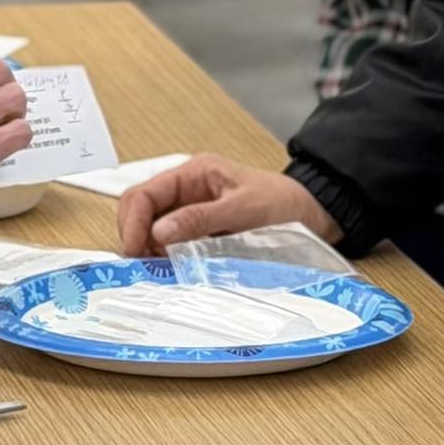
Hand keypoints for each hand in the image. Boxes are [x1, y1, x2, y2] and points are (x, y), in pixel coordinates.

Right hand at [116, 152, 340, 256]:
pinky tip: (172, 271)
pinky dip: (165, 258)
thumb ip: (200, 219)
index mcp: (193, 173)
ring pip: (152, 229)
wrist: (310, 214)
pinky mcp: (199, 232)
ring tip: (158, 270)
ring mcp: (191, 211)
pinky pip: (170, 244)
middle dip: (135, 236)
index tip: (133, 250)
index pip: (145, 194)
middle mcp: (186, 190)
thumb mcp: (242, 209)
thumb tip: (159, 232)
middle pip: (141, 210)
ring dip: (149, 250)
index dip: (133, 223)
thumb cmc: (281, 203)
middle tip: (142, 264)